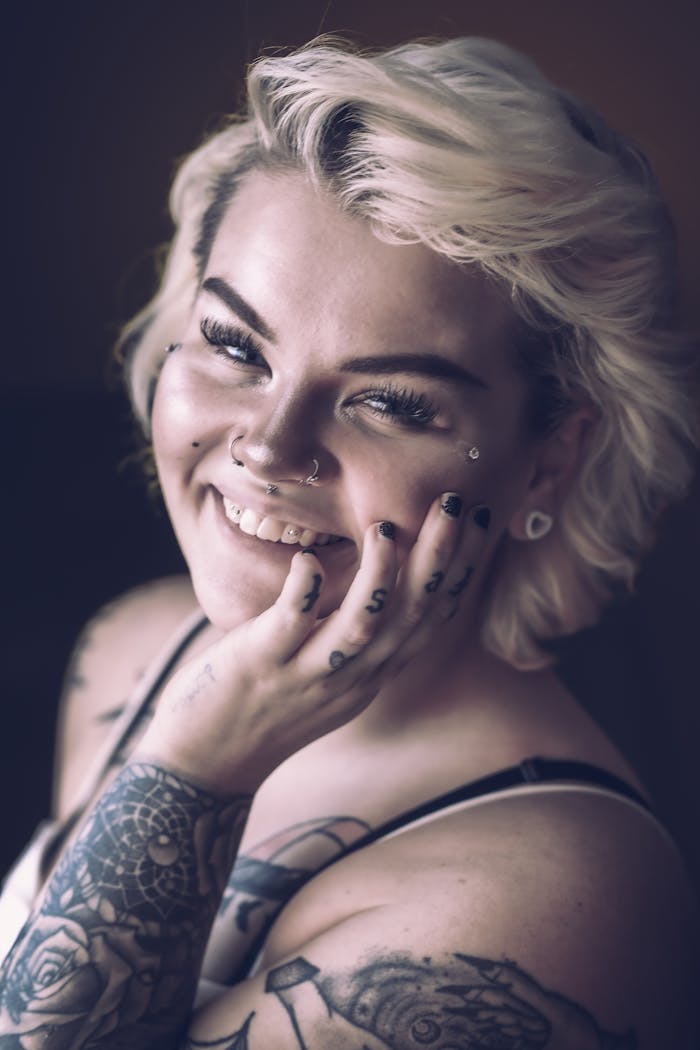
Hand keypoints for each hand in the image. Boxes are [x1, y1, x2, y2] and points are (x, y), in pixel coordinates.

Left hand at [137, 495, 489, 793]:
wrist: (205, 766)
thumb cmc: (264, 703)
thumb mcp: (327, 673)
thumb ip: (355, 631)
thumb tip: (378, 574)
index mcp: (372, 672)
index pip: (432, 618)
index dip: (460, 569)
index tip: (481, 520)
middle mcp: (351, 677)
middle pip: (410, 617)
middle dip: (438, 559)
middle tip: (457, 504)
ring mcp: (306, 675)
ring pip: (359, 627)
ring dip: (380, 579)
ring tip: (387, 529)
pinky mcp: (259, 668)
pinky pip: (288, 628)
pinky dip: (303, 596)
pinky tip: (309, 561)